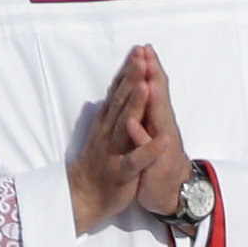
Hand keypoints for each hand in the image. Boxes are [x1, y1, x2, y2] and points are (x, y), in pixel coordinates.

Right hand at [68, 50, 149, 234]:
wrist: (85, 197)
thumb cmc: (102, 161)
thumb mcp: (107, 131)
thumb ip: (114, 109)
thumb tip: (119, 84)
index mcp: (110, 122)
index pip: (121, 91)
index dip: (130, 71)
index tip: (140, 49)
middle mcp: (110, 132)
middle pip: (122, 101)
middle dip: (133, 78)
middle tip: (141, 55)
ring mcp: (115, 151)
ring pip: (126, 125)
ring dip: (136, 106)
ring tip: (147, 87)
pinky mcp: (122, 172)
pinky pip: (136, 160)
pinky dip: (148, 150)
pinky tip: (163, 141)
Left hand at [127, 46, 192, 219]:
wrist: (171, 193)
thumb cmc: (159, 160)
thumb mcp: (151, 133)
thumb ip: (148, 111)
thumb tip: (142, 86)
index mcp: (157, 119)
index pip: (153, 90)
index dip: (148, 70)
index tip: (143, 48)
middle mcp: (161, 129)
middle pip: (156, 99)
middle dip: (151, 77)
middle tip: (146, 54)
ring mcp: (158, 147)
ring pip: (155, 122)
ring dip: (152, 103)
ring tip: (147, 83)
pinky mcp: (155, 167)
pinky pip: (147, 152)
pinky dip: (145, 140)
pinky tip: (138, 127)